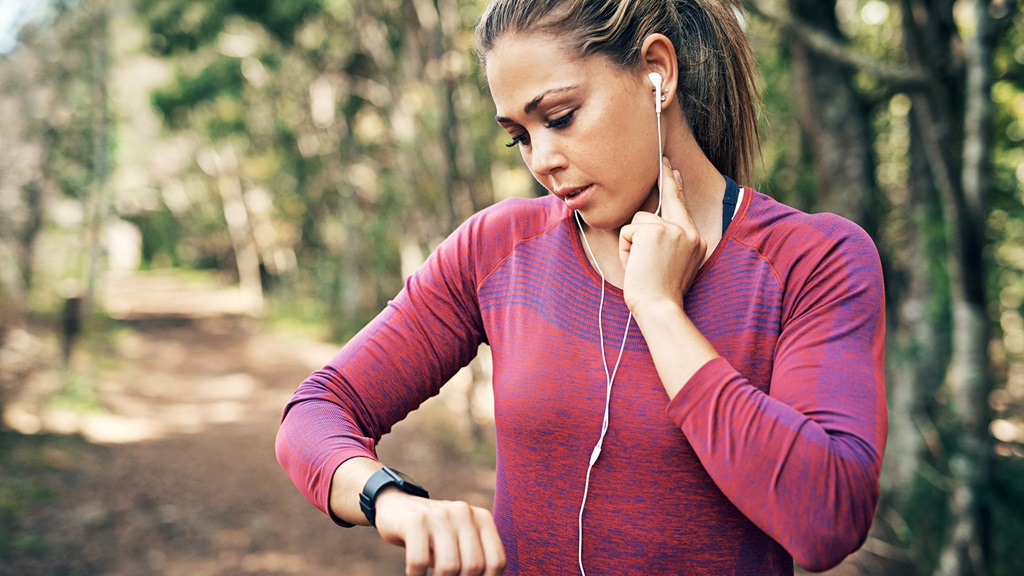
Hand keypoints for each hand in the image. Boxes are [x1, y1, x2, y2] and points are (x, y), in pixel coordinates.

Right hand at [374, 489, 505, 575]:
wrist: (397, 508)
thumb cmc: (434, 535)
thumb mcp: (460, 540)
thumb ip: (473, 557)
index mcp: (482, 518)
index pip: (496, 561)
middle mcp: (464, 512)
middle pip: (473, 566)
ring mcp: (439, 515)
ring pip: (449, 566)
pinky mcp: (415, 521)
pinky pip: (420, 561)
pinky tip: (415, 575)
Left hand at [618, 157, 706, 316]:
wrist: (660, 307)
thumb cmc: (660, 294)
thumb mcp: (672, 266)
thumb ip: (668, 243)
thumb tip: (648, 222)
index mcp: (696, 242)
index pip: (683, 209)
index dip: (676, 189)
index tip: (674, 172)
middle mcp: (689, 232)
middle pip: (670, 199)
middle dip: (666, 180)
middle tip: (663, 158)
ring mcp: (674, 230)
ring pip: (639, 221)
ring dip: (632, 243)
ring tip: (640, 265)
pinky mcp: (655, 231)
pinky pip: (628, 231)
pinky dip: (626, 249)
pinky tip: (635, 264)